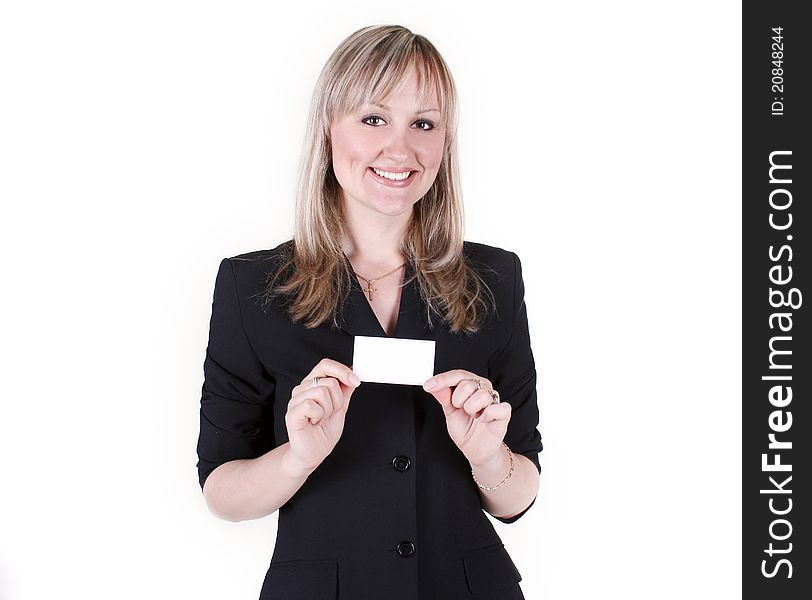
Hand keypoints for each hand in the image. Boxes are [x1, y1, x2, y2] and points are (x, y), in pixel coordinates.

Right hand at [285, 358, 360, 472]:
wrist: (314, 452)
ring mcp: (295, 400)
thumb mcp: (340, 406)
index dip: (342, 371)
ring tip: (320, 419)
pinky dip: (318, 415)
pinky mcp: (292, 413)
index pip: (325, 365)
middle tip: (329, 413)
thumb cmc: (324, 431)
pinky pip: (311, 404)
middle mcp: (302, 389)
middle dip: (337, 400)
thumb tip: (353, 371)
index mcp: (313, 384)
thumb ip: (345, 389)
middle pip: (329, 381)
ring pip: (321, 392)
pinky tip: (314, 422)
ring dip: (328, 409)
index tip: (355, 382)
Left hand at [423, 369, 510, 466]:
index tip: (428, 386)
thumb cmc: (466, 429)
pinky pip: (494, 408)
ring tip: (474, 416)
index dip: (442, 379)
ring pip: (481, 395)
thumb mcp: (450, 412)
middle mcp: (483, 389)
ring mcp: (494, 400)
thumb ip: (444, 398)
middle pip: (468, 384)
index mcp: (471, 385)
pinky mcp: (504, 413)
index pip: (457, 375)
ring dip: (472, 410)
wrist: (476, 450)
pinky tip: (483, 420)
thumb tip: (434, 386)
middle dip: (459, 401)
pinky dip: (486, 416)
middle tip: (462, 410)